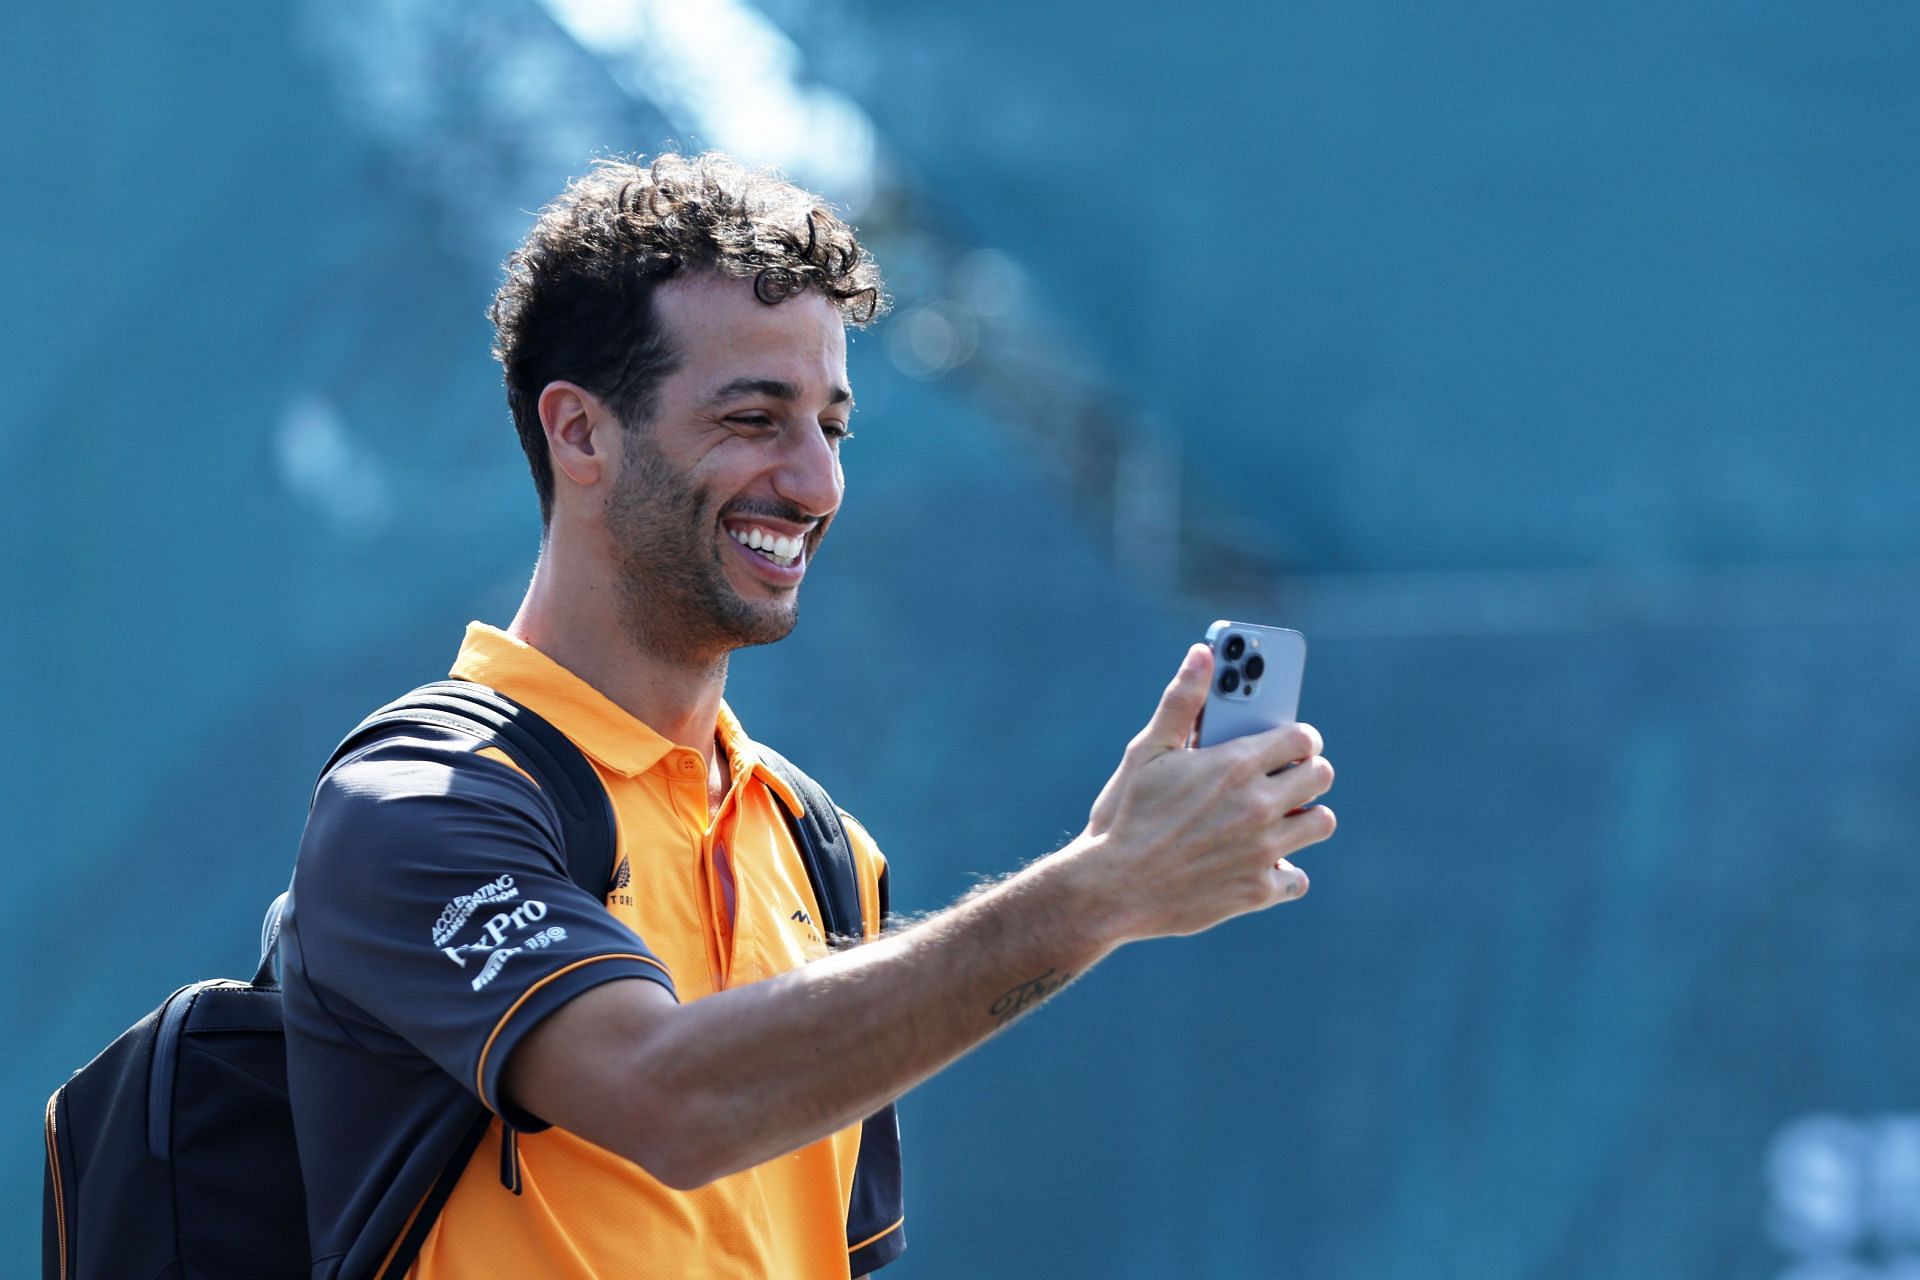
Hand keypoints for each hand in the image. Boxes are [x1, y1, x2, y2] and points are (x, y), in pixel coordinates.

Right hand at [1069, 644, 1336, 943]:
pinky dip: (1283, 871)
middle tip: (1287, 776)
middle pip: (1321, 776)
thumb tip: (1201, 655)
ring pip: (1320, 823)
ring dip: (1305, 817)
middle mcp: (1258, 805)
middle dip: (1308, 771)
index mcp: (1235, 765)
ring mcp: (1263, 850)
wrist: (1112, 888)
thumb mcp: (1148, 751)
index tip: (1292, 742)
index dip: (1301, 737)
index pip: (1303, 738)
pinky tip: (1260, 862)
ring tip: (1279, 816)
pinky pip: (1297, 877)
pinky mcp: (1258, 890)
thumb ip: (1181, 701)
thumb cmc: (1127, 814)